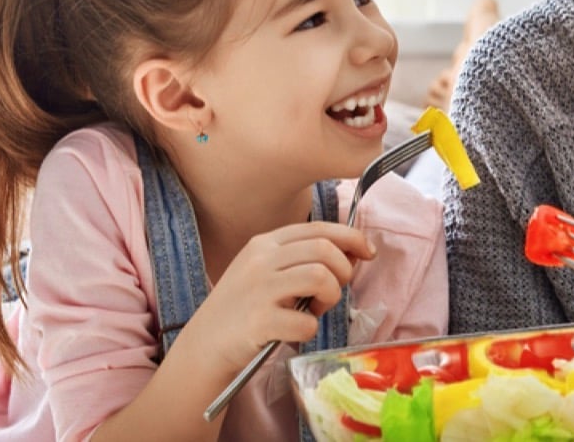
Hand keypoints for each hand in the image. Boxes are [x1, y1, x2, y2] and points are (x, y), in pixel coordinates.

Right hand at [183, 221, 374, 375]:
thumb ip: (302, 259)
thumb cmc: (243, 309)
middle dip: (343, 270)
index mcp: (265, 244)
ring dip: (330, 297)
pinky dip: (311, 329)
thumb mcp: (265, 272)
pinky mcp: (258, 321)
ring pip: (320, 277)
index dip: (351, 237)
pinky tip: (296, 331)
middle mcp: (261, 260)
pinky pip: (306, 321)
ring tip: (316, 310)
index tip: (367, 252)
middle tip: (333, 290)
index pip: (318, 228)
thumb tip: (353, 253)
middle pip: (323, 248)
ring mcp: (258, 289)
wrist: (205, 344)